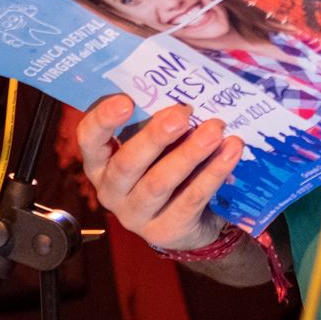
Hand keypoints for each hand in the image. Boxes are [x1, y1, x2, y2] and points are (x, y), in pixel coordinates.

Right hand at [74, 96, 244, 251]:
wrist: (188, 222)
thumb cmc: (166, 167)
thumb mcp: (156, 146)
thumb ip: (159, 122)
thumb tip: (184, 89)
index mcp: (100, 163)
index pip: (89, 140)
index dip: (103, 120)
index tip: (126, 100)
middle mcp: (111, 190)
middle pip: (126, 163)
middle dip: (155, 136)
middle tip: (182, 113)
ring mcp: (135, 215)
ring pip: (160, 182)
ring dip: (190, 153)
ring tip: (214, 130)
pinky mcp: (166, 230)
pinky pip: (191, 198)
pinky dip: (213, 173)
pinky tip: (231, 151)